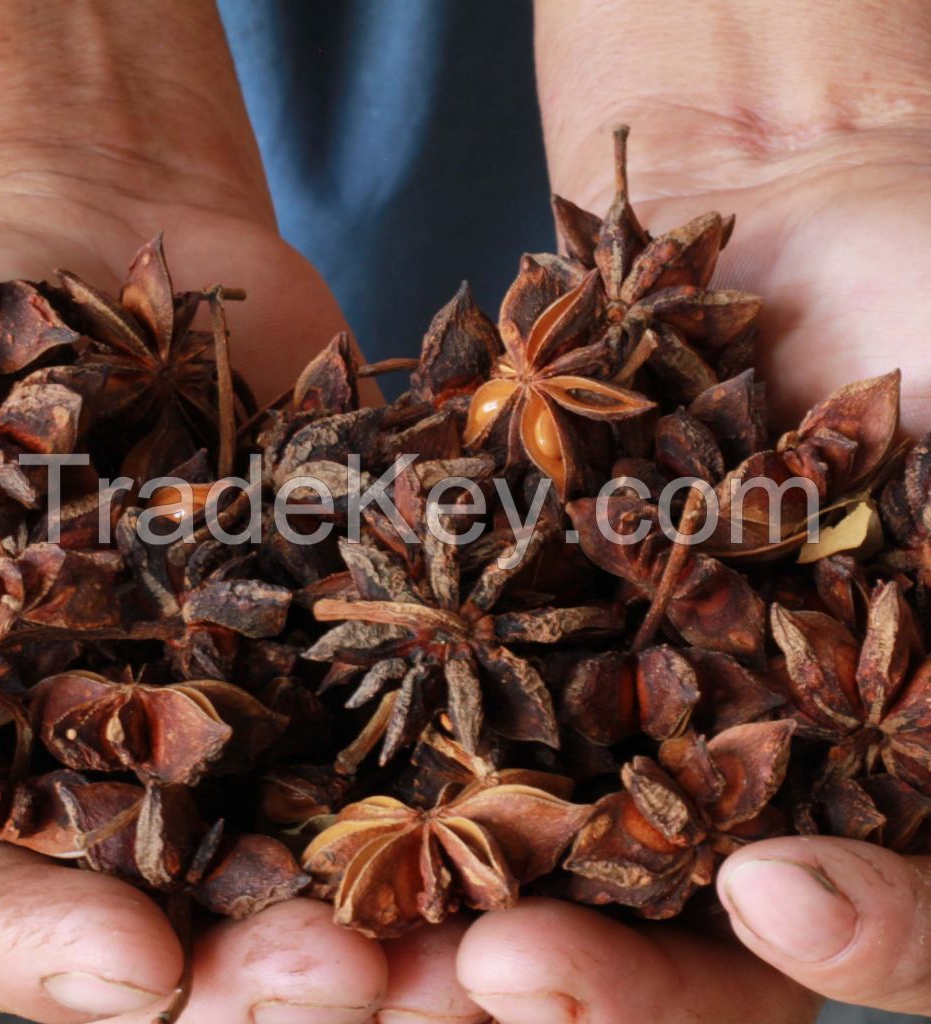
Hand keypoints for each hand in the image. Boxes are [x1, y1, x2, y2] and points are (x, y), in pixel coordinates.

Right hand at [0, 4, 482, 1022]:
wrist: (91, 238)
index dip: (36, 952)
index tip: (135, 973)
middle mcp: (123, 753)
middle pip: (180, 907)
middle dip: (257, 960)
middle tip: (341, 985)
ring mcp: (250, 693)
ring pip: (319, 833)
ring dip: (390, 893)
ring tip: (465, 938)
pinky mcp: (352, 623)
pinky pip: (411, 694)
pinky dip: (473, 743)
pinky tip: (544, 789)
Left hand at [435, 4, 930, 1021]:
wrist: (792, 211)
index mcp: (895, 756)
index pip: (895, 922)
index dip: (863, 943)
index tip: (782, 902)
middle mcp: (751, 750)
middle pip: (690, 928)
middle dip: (613, 971)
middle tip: (498, 981)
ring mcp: (629, 690)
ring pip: (553, 846)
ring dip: (473, 900)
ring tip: (389, 931)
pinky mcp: (529, 620)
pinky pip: (466, 702)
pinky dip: (410, 747)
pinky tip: (339, 788)